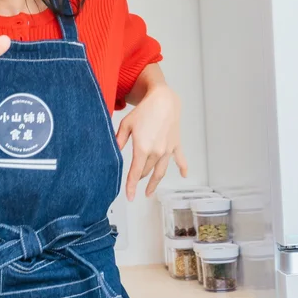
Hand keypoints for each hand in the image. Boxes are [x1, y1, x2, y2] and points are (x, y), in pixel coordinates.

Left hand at [115, 85, 186, 200]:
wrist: (163, 100)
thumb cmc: (144, 111)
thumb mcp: (126, 125)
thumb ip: (119, 140)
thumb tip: (113, 152)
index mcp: (142, 148)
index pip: (135, 173)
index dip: (131, 186)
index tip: (129, 197)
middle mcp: (157, 152)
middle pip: (146, 172)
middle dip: (140, 179)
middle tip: (135, 184)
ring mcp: (168, 150)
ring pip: (161, 172)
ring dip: (155, 183)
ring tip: (149, 192)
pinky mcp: (176, 145)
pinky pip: (180, 159)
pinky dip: (183, 168)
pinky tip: (184, 175)